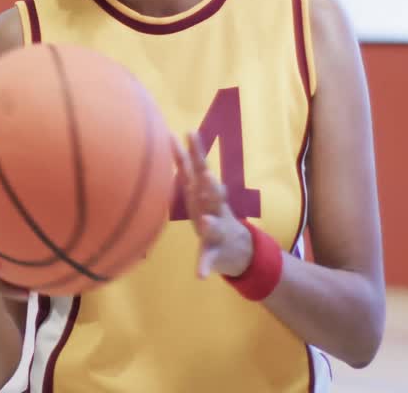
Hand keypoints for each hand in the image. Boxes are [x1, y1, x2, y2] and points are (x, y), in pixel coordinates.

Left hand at [173, 132, 253, 278]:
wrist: (238, 248)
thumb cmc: (210, 211)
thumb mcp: (199, 188)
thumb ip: (185, 165)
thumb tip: (169, 135)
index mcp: (207, 193)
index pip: (202, 169)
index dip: (196, 151)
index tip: (190, 133)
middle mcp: (215, 208)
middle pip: (214, 195)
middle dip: (211, 186)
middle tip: (208, 176)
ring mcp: (217, 230)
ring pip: (215, 225)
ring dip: (211, 223)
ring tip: (206, 222)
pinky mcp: (214, 251)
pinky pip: (208, 259)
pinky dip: (204, 266)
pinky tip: (200, 275)